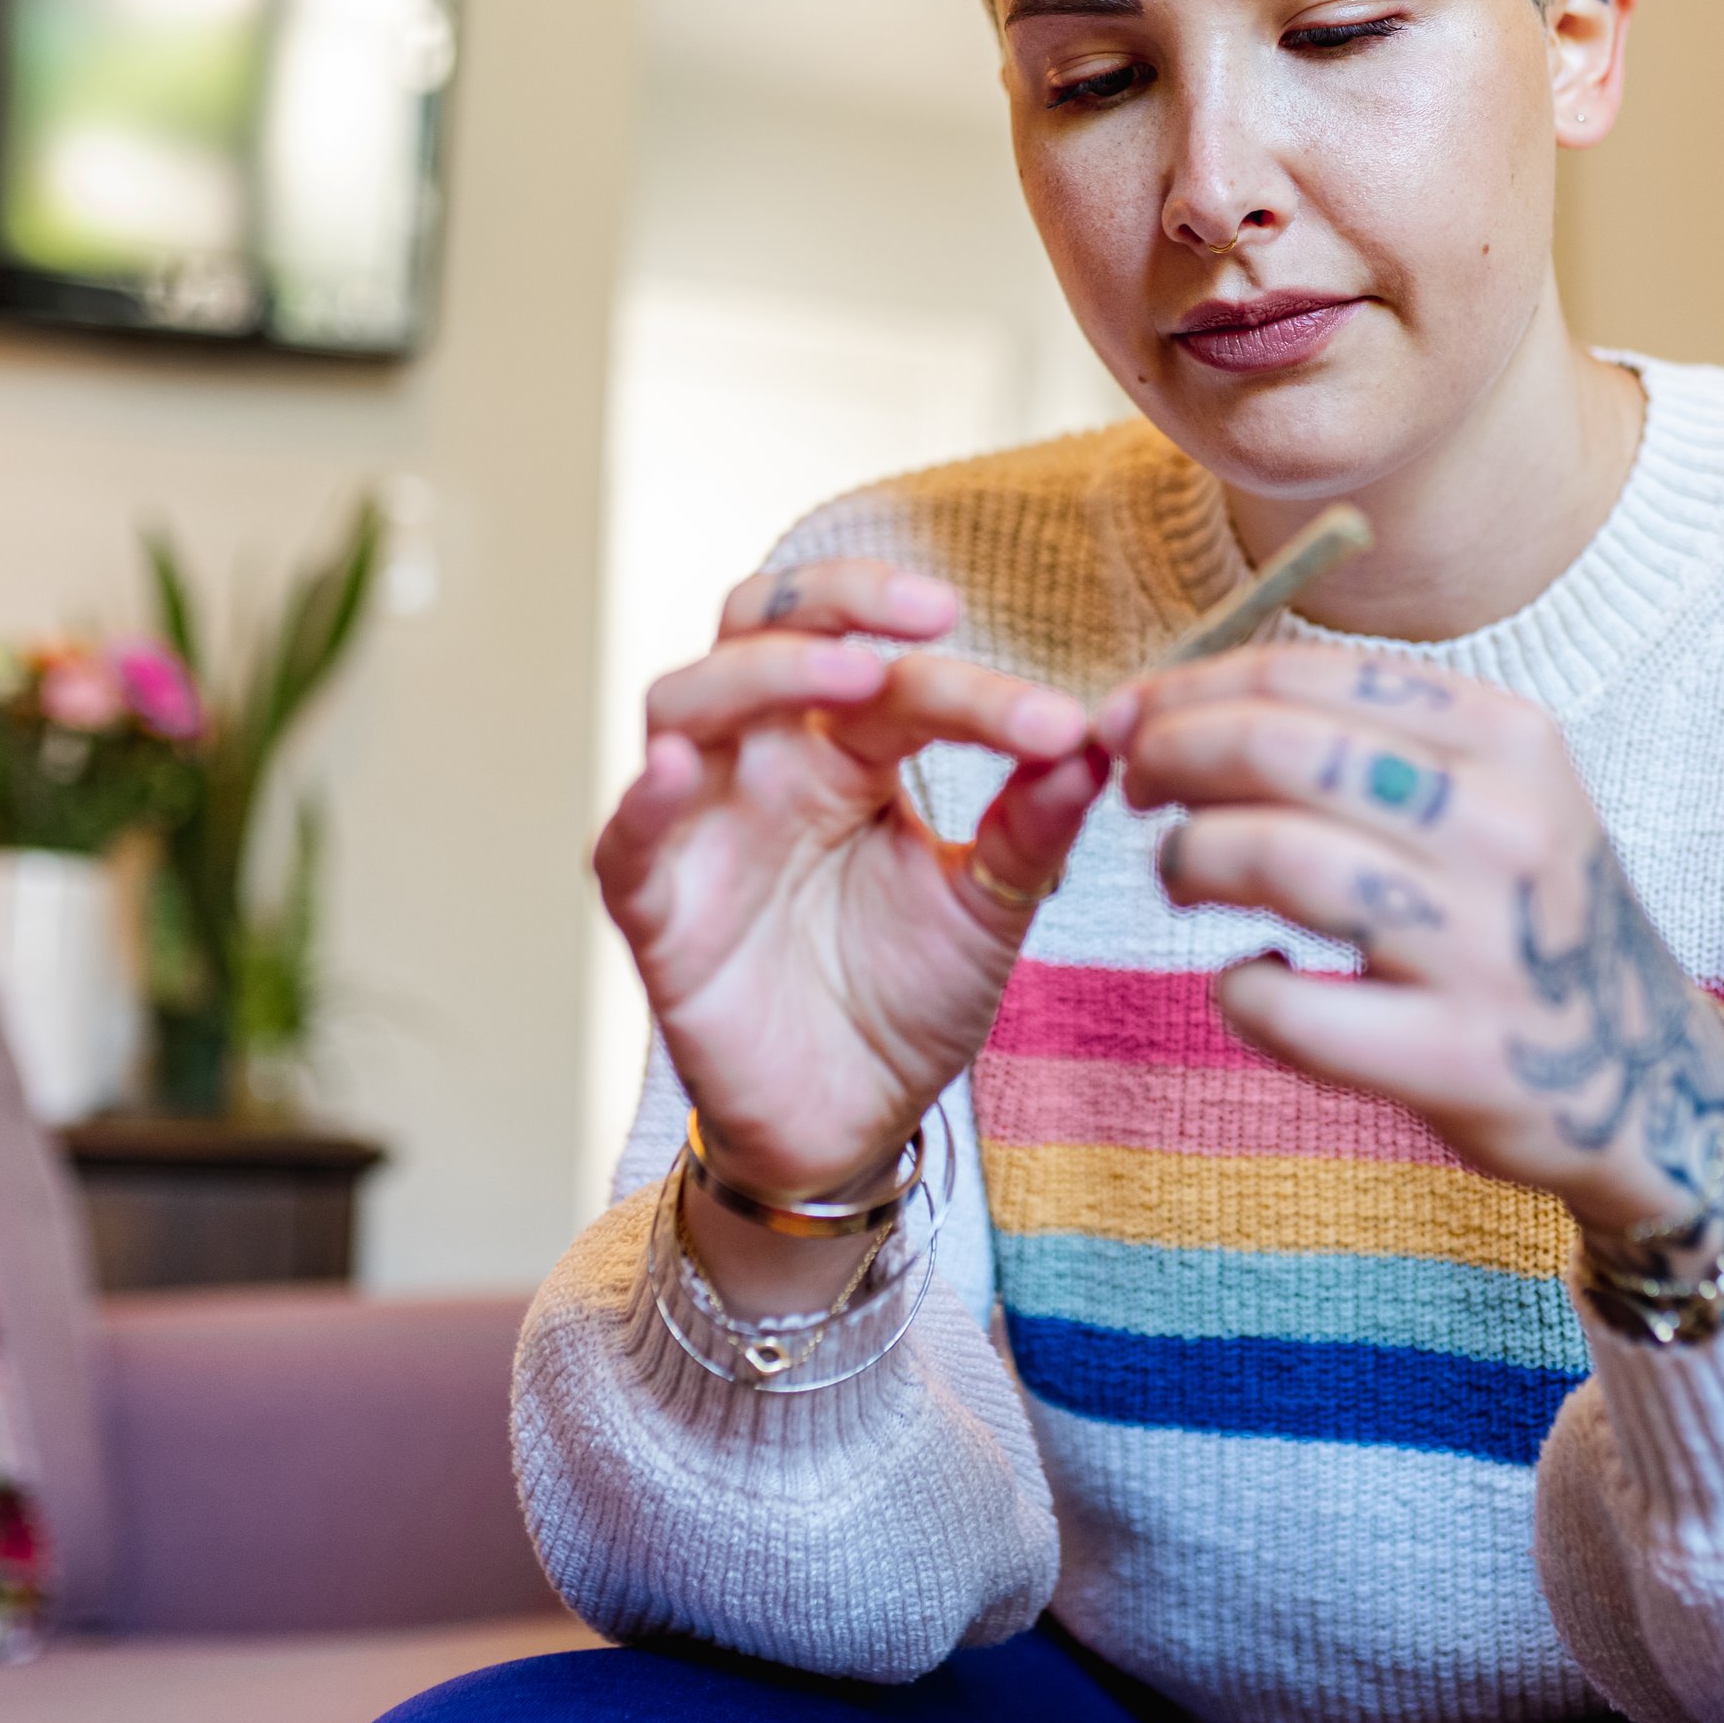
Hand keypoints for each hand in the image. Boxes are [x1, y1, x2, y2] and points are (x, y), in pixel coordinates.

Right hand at [596, 558, 1104, 1282]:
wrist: (853, 1123)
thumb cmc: (908, 999)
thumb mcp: (988, 908)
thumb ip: (1033, 828)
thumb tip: (1096, 744)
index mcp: (849, 756)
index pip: (897, 678)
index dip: (979, 690)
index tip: (1061, 729)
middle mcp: (765, 767)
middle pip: (762, 627)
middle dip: (839, 599)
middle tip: (935, 616)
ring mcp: (702, 827)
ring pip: (683, 700)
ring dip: (761, 673)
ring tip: (852, 678)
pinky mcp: (653, 907)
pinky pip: (627, 840)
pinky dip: (645, 798)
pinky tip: (677, 769)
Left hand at [1099, 643, 1723, 1253]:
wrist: (1656, 1083)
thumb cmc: (1527, 923)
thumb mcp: (1496, 797)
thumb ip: (1365, 743)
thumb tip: (1176, 707)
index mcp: (1509, 738)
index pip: (1310, 676)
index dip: (1192, 689)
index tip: (1131, 718)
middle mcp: (1503, 824)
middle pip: (1278, 750)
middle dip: (1171, 756)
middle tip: (1135, 789)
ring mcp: (1482, 942)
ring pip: (1274, 857)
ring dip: (1189, 860)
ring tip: (1182, 877)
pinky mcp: (1454, 1055)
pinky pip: (1287, 1006)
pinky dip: (1237, 990)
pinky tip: (1250, 982)